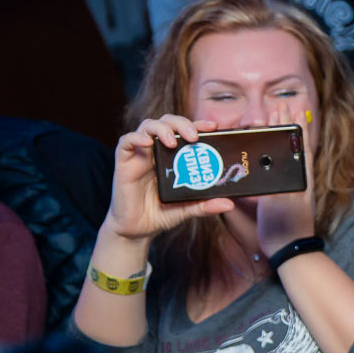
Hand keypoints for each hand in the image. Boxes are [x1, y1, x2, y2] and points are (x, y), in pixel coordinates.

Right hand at [104, 115, 233, 241]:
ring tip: (173, 141)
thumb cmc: (161, 214)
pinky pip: (125, 142)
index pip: (185, 132)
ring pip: (147, 127)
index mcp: (174, 157)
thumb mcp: (187, 209)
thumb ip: (205, 205)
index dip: (198, 124)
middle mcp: (157, 151)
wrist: (136, 230)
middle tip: (194, 136)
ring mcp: (140, 155)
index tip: (214, 126)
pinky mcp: (124, 163)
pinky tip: (148, 143)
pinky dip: (135, 138)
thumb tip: (229, 204)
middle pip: (167, 122)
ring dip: (161, 128)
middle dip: (181, 123)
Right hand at [255, 102, 316, 255]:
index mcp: (299, 177)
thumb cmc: (286, 226)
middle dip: (284, 126)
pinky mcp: (278, 194)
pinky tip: (263, 151)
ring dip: (277, 137)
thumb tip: (270, 164)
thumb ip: (277, 183)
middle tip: (280, 106)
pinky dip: (268, 156)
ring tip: (273, 120)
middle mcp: (295, 178)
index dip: (292, 127)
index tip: (286, 109)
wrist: (288, 248)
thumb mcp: (281, 203)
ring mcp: (287, 185)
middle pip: (290, 146)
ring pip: (282, 155)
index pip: (297, 145)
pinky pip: (274, 169)